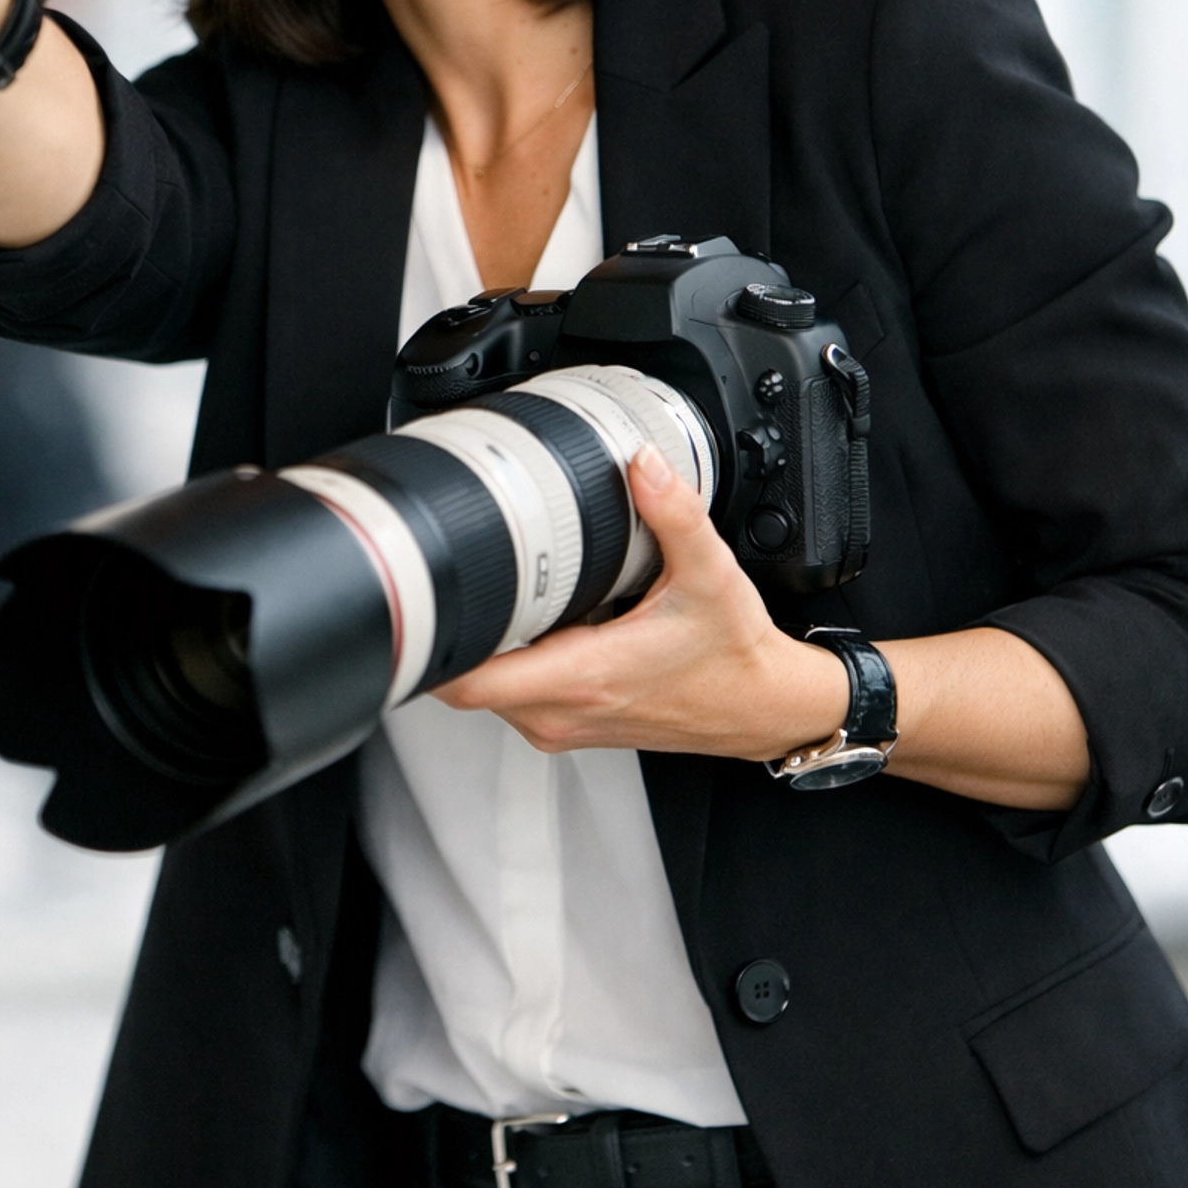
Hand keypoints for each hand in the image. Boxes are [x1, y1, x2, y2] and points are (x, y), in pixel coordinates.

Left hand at [435, 442, 848, 759]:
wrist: (760, 708)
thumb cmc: (733, 655)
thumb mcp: (710, 574)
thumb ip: (674, 513)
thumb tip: (643, 463)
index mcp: (584, 676)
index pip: (470, 682)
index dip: (434, 645)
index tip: (427, 600)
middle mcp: (561, 711)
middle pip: (464, 679)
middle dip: (457, 628)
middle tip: (463, 574)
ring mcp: (560, 724)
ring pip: (485, 688)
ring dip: (485, 643)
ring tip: (503, 591)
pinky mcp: (567, 724)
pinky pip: (512, 695)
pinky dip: (509, 659)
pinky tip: (533, 620)